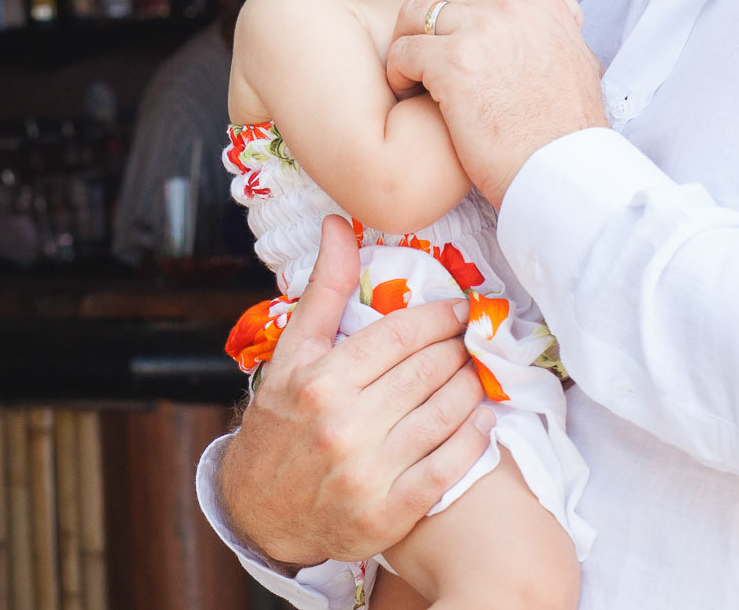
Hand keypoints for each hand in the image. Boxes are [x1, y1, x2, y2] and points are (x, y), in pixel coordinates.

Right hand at [218, 215, 492, 569]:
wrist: (256, 510)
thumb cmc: (279, 422)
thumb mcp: (292, 353)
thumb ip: (323, 289)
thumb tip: (339, 225)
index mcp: (320, 381)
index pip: (401, 335)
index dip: (440, 317)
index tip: (460, 308)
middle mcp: (343, 426)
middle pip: (428, 372)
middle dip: (459, 349)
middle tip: (472, 339)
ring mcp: (367, 474)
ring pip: (444, 415)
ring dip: (472, 389)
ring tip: (477, 373)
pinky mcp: (387, 514)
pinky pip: (447, 470)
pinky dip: (473, 441)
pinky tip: (482, 420)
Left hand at [386, 0, 607, 206]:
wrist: (563, 170)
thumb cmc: (567, 129)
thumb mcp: (579, 59)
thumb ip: (560, 26)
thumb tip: (564, 8)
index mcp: (541, 1)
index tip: (448, 17)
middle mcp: (511, 6)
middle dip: (424, 21)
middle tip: (422, 54)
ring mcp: (480, 31)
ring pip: (413, 13)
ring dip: (405, 42)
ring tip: (409, 74)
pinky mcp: (453, 65)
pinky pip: (402, 51)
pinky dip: (397, 71)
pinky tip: (408, 92)